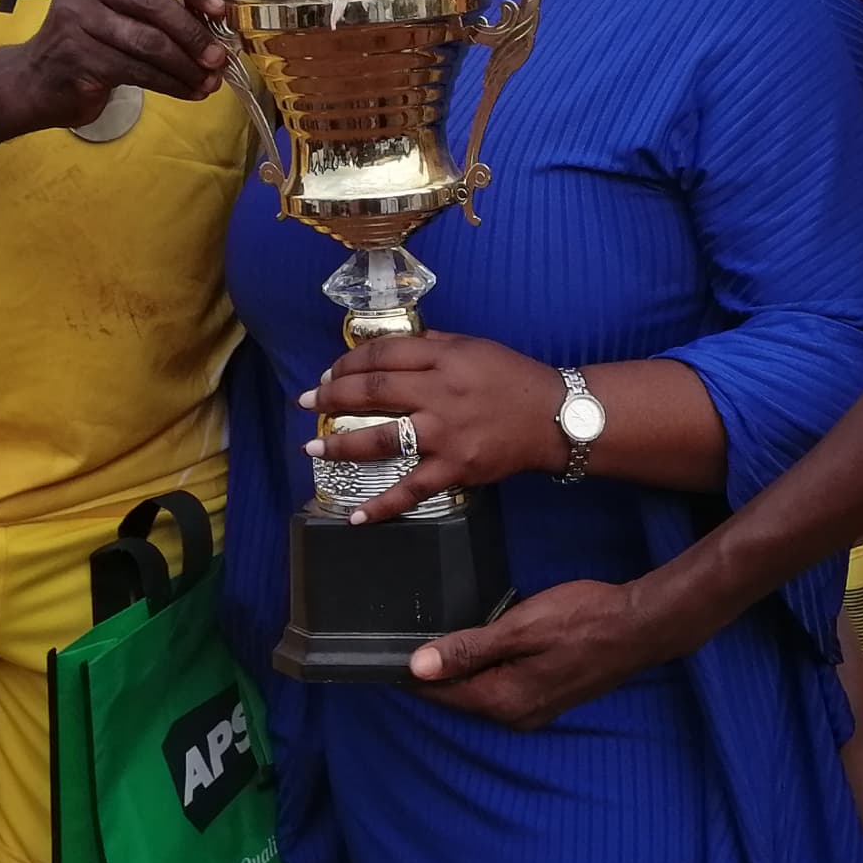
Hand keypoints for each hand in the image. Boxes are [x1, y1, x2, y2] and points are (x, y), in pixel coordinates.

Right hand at [20, 0, 227, 128]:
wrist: (36, 78)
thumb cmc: (90, 38)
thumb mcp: (118, 6)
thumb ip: (157, 2)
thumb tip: (217, 21)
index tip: (221, 9)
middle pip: (154, 2)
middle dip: (193, 33)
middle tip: (219, 58)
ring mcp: (77, 17)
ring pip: (149, 42)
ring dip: (186, 66)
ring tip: (209, 82)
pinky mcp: (79, 56)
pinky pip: (138, 70)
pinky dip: (171, 84)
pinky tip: (189, 92)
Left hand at [301, 334, 564, 524]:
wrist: (554, 417)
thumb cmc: (512, 377)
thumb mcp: (472, 346)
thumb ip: (430, 347)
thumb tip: (384, 351)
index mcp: (443, 358)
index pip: (382, 355)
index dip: (348, 362)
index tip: (330, 372)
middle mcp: (440, 393)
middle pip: (372, 391)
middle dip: (331, 396)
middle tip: (307, 402)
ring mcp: (446, 434)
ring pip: (381, 437)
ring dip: (340, 443)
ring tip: (313, 447)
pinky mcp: (456, 468)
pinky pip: (412, 489)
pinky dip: (383, 506)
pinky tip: (355, 516)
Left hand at [404, 577, 667, 728]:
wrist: (640, 626)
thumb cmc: (582, 619)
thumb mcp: (520, 628)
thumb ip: (469, 648)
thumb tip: (418, 667)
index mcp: (503, 700)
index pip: (440, 694)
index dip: (410, 675)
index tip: (383, 653)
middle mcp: (515, 715)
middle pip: (458, 698)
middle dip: (431, 676)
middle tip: (401, 641)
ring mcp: (534, 710)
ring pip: (479, 694)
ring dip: (457, 674)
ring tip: (432, 644)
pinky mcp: (547, 698)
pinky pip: (501, 690)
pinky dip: (482, 674)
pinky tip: (476, 652)